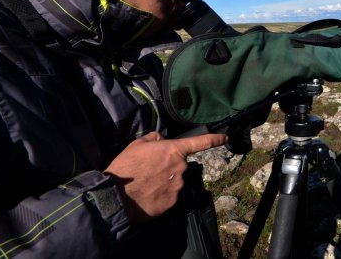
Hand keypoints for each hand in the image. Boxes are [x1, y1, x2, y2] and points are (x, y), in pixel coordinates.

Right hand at [104, 131, 226, 222]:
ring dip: (165, 182)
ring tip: (146, 185)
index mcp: (174, 151)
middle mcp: (181, 168)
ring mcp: (179, 187)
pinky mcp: (173, 203)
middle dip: (169, 167)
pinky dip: (161, 195)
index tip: (225, 138)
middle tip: (151, 171)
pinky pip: (170, 196)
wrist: (115, 196)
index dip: (214, 139)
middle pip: (180, 166)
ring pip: (176, 182)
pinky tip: (147, 196)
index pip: (200, 142)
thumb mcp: (137, 144)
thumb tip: (161, 139)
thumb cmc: (126, 167)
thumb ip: (153, 138)